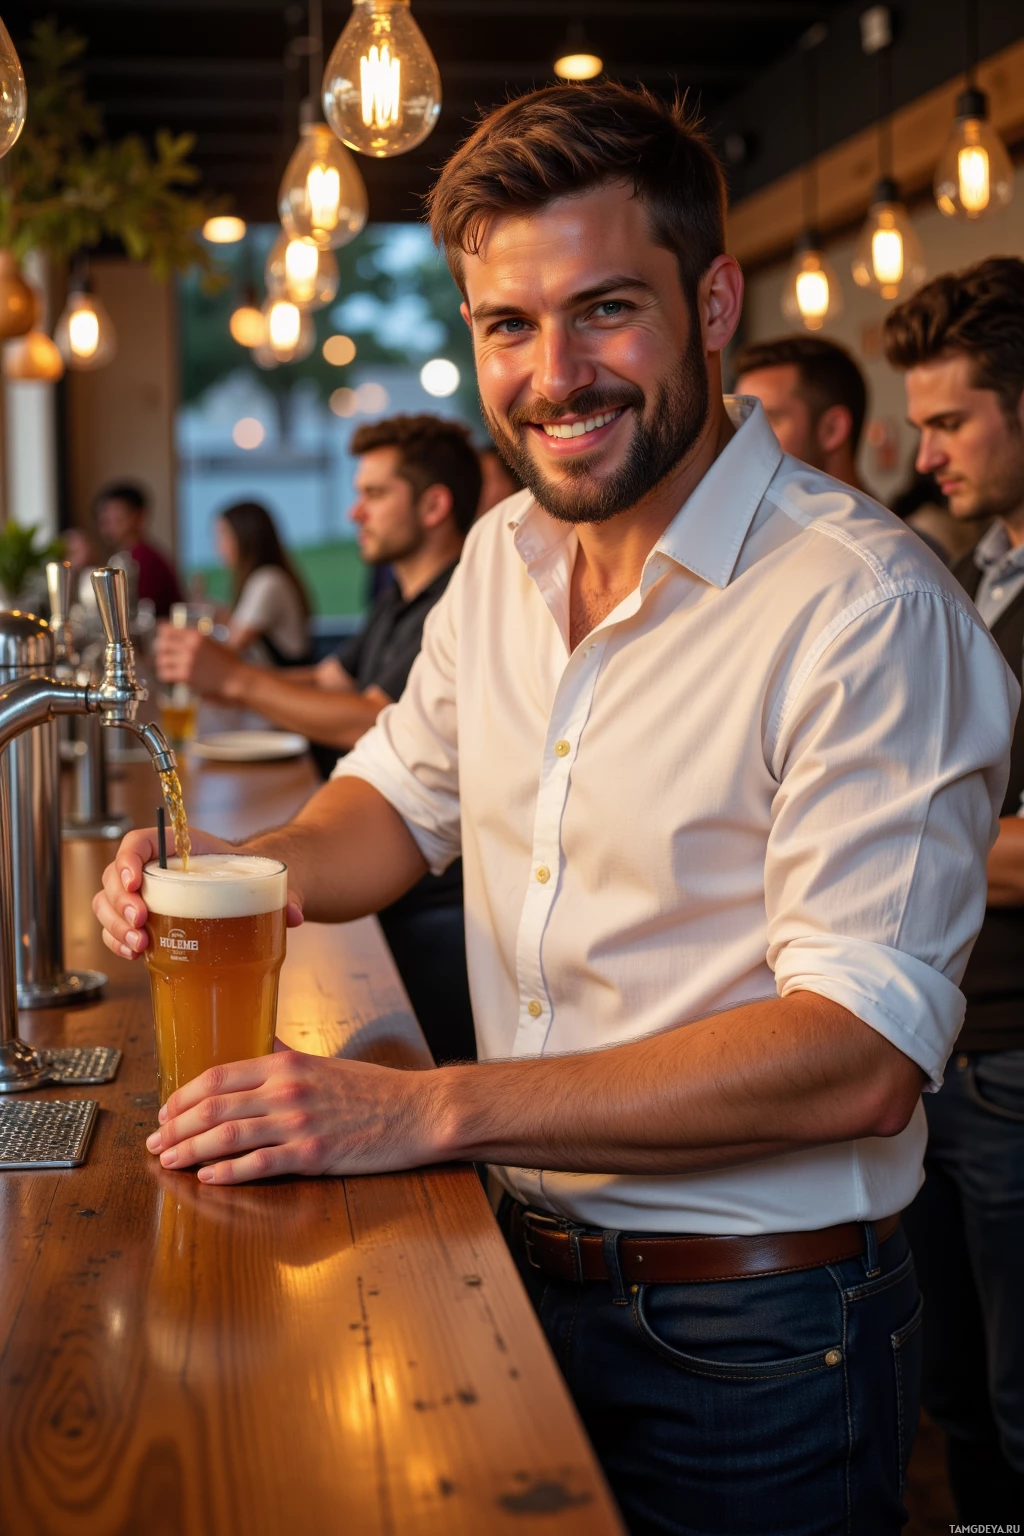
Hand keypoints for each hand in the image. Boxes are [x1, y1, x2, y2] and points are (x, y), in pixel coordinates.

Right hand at [92, 827, 304, 959]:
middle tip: (139, 923)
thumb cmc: (250, 876)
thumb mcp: (266, 877)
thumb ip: (284, 892)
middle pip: (114, 876)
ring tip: (138, 945)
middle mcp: (155, 869)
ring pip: (108, 903)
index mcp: (179, 847)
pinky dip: (117, 941)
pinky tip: (132, 953)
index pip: (138, 842)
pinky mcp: (144, 921)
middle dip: (119, 902)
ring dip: (116, 926)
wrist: (250, 889)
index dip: (127, 858)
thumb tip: (295, 915)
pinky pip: (116, 928)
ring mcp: (145, 895)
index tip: (134, 881)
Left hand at [144, 1043, 445, 1182]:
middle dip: (176, 1127)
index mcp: (287, 1065)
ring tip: (169, 1161)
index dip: (184, 1096)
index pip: (219, 1076)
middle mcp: (287, 1090)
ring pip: (228, 1135)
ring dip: (191, 1150)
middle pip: (215, 1106)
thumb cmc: (376, 1090)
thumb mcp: (327, 1063)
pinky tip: (208, 1177)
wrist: (419, 1111)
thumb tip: (264, 1046)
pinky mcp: (313, 1155)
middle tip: (155, 1143)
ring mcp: (299, 1123)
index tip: (166, 1112)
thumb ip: (289, 1056)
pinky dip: (228, 1172)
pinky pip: (259, 1164)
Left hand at [155, 625, 242, 699]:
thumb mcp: (212, 644)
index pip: (167, 629)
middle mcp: (189, 645)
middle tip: (164, 656)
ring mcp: (187, 660)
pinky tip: (171, 677)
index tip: (162, 639)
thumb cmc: (229, 663)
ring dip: (163, 664)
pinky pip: (165, 673)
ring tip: (168, 668)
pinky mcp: (186, 674)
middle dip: (161, 650)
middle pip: (161, 643)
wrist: (236, 679)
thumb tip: (179, 639)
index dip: (161, 634)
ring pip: (161, 659)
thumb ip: (195, 641)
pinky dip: (166, 676)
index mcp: (196, 635)